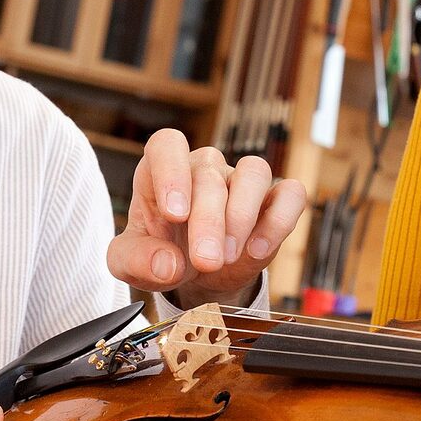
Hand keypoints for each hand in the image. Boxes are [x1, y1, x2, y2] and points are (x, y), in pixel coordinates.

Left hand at [108, 129, 306, 309]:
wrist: (196, 275)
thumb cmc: (161, 254)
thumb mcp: (130, 262)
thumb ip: (136, 261)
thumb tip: (167, 264)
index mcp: (162, 171)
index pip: (167, 145)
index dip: (171, 173)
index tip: (175, 214)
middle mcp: (204, 168)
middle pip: (210, 174)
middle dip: (209, 222)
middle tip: (206, 261)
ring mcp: (240, 180)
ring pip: (254, 171)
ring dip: (243, 215)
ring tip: (229, 255)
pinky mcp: (273, 201)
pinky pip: (290, 193)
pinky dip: (279, 220)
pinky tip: (259, 249)